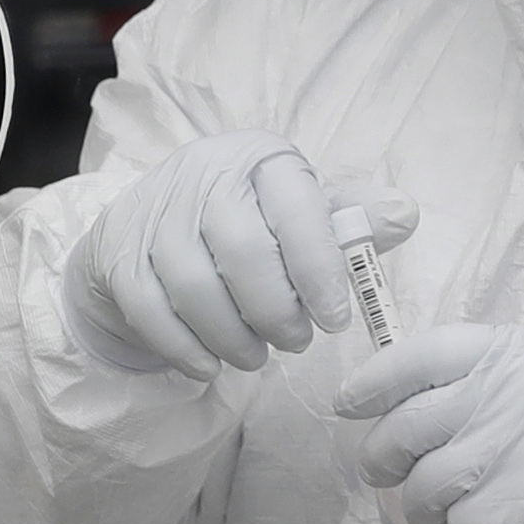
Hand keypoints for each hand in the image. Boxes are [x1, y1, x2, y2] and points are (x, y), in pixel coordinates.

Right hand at [60, 131, 415, 379]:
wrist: (149, 227)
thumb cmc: (247, 222)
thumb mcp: (303, 212)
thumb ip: (353, 219)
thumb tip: (406, 214)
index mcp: (260, 158)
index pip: (298, 208)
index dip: (321, 269)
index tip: (336, 320)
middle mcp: (202, 173)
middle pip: (243, 252)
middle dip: (277, 313)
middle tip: (297, 342)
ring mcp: (153, 211)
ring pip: (196, 288)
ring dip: (234, 338)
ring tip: (257, 358)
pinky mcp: (117, 253)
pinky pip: (152, 312)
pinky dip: (187, 349)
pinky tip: (211, 365)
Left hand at [339, 326, 523, 523]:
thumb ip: (487, 377)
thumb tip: (400, 397)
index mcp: (519, 352)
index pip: (423, 355)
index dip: (375, 381)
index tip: (349, 405)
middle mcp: (514, 393)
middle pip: (409, 424)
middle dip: (382, 456)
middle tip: (383, 473)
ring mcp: (518, 450)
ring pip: (425, 484)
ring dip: (421, 507)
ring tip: (441, 514)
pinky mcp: (521, 508)